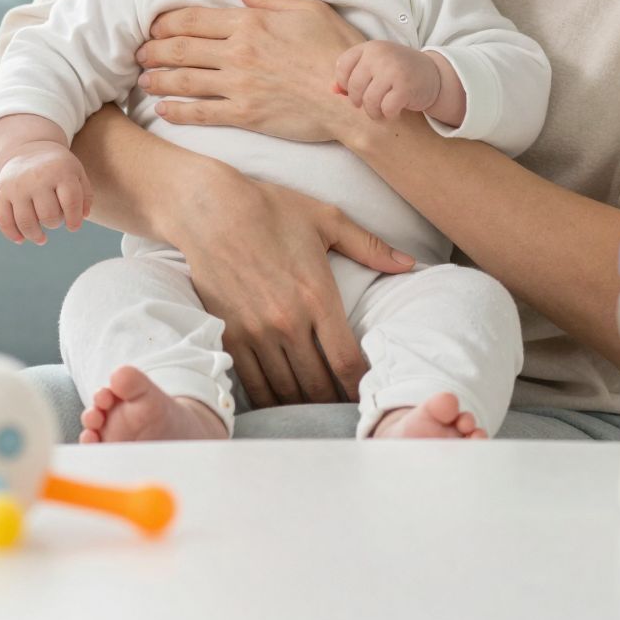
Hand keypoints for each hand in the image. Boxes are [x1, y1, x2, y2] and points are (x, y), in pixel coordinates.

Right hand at [0, 142, 91, 245]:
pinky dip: (12, 234)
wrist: (28, 148)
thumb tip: (83, 217)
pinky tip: (21, 239)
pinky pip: (4, 220)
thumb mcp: (77, 173)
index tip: (73, 227)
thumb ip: (85, 195)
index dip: (74, 220)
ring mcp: (17, 186)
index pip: (71, 202)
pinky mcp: (1, 192)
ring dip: (35, 235)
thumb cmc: (58, 167)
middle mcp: (38, 178)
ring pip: (26, 222)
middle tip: (54, 221)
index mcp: (61, 171)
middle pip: (48, 215)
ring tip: (41, 238)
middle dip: (54, 223)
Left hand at [135, 0, 362, 143]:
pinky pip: (200, 113)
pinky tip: (162, 110)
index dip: (164, 23)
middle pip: (180, 48)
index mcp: (250, 22)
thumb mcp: (306, 10)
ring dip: (157, 79)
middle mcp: (238, 52)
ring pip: (183, 80)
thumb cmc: (335, 49)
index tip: (152, 27)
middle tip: (138, 53)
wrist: (351, 97)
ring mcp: (239, 84)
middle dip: (152, 50)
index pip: (192, 19)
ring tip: (142, 79)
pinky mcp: (245, 114)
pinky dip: (177, 111)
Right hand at [167, 162, 414, 406]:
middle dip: (334, 402)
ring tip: (317, 410)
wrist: (210, 210)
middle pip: (318, 384)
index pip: (346, 361)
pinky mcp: (229, 334)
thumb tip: (409, 263)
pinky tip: (282, 401)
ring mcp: (256, 332)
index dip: (360, 386)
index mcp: (318, 296)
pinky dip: (269, 398)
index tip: (368, 394)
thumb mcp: (327, 220)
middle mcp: (287, 321)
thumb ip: (370, 246)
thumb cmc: (271, 210)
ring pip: (285, 389)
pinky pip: (253, 382)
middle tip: (345, 410)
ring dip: (303, 405)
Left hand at [333, 40, 440, 119]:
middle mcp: (380, 55)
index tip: (358, 90)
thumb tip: (332, 90)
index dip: (345, 85)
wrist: (434, 74)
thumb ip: (353, 75)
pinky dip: (389, 115)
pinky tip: (394, 111)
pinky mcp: (405, 86)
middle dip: (360, 102)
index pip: (342, 67)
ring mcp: (393, 69)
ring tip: (381, 111)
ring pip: (369, 101)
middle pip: (354, 88)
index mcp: (370, 47)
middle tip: (371, 104)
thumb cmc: (398, 72)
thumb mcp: (375, 66)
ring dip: (374, 112)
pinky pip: (386, 109)